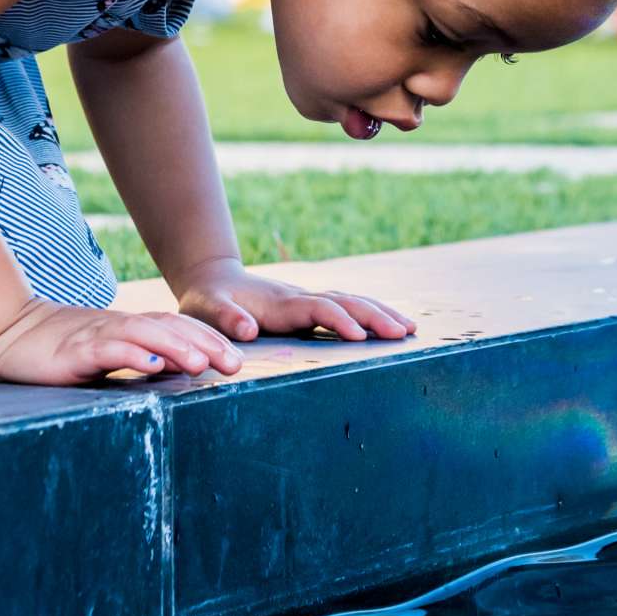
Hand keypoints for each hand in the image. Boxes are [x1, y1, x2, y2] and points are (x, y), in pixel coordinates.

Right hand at [0, 297, 242, 386]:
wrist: (7, 332)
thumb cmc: (57, 349)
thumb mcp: (104, 354)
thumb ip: (135, 358)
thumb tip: (173, 369)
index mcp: (128, 329)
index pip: (176, 329)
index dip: (208, 340)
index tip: (237, 358)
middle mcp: (118, 327)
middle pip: (170, 329)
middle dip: (205, 344)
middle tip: (235, 363)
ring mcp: (96, 336)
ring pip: (144, 336)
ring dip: (176, 348)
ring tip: (202, 364)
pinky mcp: (74, 350)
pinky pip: (106, 349)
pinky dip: (131, 355)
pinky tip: (150, 364)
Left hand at [173, 262, 415, 345]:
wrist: (212, 279)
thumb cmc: (207, 300)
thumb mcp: (206, 308)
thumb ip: (225, 317)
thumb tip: (247, 328)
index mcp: (280, 303)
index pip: (317, 309)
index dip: (338, 320)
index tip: (359, 336)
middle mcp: (300, 297)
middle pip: (345, 302)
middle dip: (375, 316)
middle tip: (404, 332)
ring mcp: (308, 299)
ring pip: (351, 301)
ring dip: (380, 313)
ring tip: (410, 328)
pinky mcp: (310, 305)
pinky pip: (346, 306)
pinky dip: (371, 312)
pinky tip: (390, 323)